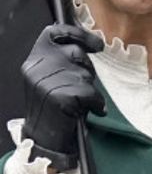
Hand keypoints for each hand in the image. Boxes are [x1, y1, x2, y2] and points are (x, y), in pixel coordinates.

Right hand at [21, 24, 105, 171]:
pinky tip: (87, 110)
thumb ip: (60, 58)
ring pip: (84, 74)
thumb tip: (86, 42)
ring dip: (89, 88)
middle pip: (76, 52)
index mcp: (34, 62)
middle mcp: (37, 69)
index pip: (54, 33)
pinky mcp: (60, 98)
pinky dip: (95, 103)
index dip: (78, 34)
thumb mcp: (50, 76)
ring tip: (78, 101)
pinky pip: (91, 93)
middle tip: (80, 85)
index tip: (96, 45)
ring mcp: (47, 84)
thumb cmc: (53, 106)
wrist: (44, 139)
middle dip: (85, 68)